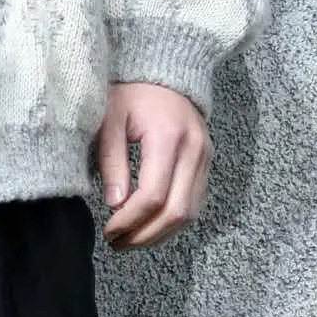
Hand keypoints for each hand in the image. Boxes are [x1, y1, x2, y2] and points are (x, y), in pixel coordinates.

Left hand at [95, 82, 211, 249]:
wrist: (164, 73)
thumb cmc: (131, 93)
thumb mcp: (110, 119)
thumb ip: (112, 160)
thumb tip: (114, 205)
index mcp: (168, 137)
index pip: (153, 195)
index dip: (130, 220)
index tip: (109, 230)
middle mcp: (195, 151)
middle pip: (177, 212)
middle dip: (146, 235)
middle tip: (118, 243)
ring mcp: (206, 159)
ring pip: (191, 213)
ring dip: (160, 233)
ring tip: (130, 239)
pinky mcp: (207, 164)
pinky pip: (195, 203)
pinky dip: (172, 220)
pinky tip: (148, 224)